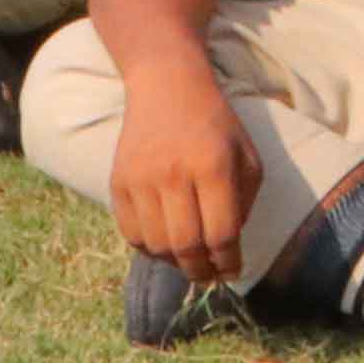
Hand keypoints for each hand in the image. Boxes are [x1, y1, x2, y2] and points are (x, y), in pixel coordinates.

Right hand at [110, 60, 259, 282]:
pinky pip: (131, 233)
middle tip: (209, 275)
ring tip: (188, 259)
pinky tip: (164, 243)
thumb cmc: (215, 125)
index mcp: (213, 166)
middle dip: (201, 270)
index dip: (228, 261)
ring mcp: (141, 179)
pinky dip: (149, 248)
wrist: (167, 87)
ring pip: (156, 245)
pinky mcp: (118, 182)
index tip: (232, 272)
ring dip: (174, 262)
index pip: (221, 233)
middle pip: (186, 246)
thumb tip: (229, 248)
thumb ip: (244, 202)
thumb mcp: (246, 155)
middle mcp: (174, 174)